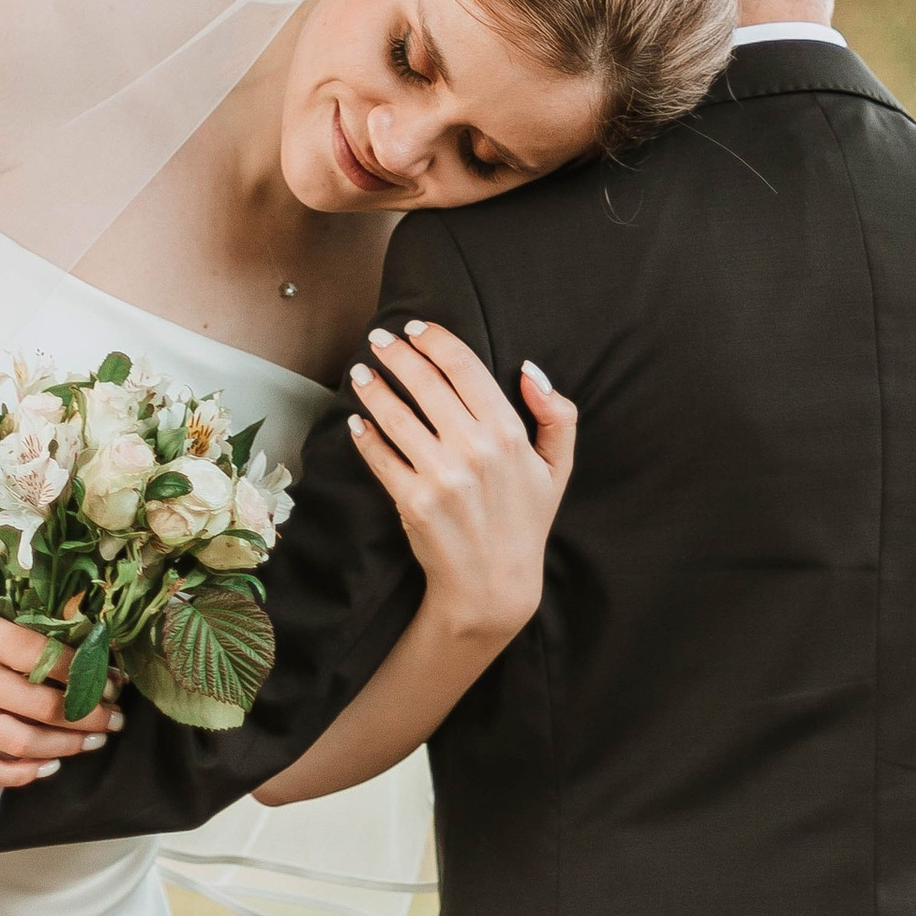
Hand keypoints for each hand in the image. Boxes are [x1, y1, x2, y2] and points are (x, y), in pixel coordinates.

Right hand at [0, 605, 127, 788]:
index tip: (114, 684)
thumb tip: (93, 663)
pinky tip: (48, 768)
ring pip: (20, 741)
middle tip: (114, 720)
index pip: (49, 660)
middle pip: (42, 706)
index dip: (89, 676)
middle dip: (89, 717)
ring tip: (93, 742)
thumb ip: (30, 639)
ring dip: (66, 746)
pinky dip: (19, 775)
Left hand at [349, 321, 576, 643]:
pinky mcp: (412, 501)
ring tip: (360, 373)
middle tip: (378, 338)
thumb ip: (557, 414)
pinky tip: (357, 421)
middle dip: (396, 353)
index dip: (435, 340)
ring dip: (373, 387)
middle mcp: (474, 449)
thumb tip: (530, 369)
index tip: (415, 328)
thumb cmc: (525, 522)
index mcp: (509, 433)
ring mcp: (441, 476)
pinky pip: (380, 457)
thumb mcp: (557, 468)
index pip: (465, 366)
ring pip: (395, 415)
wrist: (494, 587)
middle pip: (425, 382)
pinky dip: (364, 435)